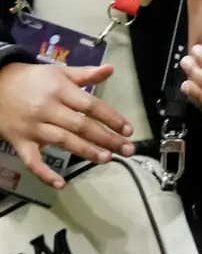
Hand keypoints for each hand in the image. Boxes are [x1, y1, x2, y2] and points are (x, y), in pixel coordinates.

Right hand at [0, 61, 133, 189]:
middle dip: (106, 138)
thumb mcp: (60, 72)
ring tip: (106, 159)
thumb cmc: (33, 80)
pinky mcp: (21, 143)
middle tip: (127, 150)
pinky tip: (61, 184)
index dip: (111, 118)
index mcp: (60, 90)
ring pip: (62, 142)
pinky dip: (45, 174)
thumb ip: (86, 74)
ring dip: (86, 151)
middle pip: (81, 126)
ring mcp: (34, 128)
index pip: (90, 105)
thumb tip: (111, 69)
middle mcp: (48, 109)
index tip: (128, 130)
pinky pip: (32, 161)